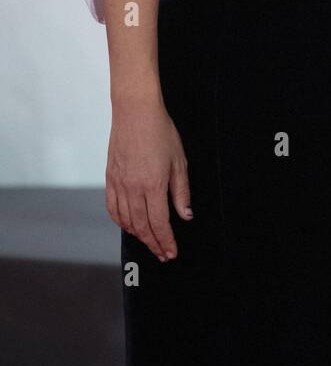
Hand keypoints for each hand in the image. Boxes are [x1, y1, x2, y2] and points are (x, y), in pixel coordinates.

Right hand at [106, 95, 192, 261]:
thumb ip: (181, 191)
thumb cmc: (160, 131)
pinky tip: (129, 225)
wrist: (135, 111)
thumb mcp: (179, 161)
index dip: (166, 242)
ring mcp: (119, 184)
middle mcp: (133, 188)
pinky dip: (121, 222)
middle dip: (154, 244)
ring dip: (138, 236)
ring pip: (126, 221)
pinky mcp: (110, 178)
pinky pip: (113, 208)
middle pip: (142, 227)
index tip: (172, 252)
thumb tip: (186, 215)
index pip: (159, 224)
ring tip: (149, 242)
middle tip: (162, 253)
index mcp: (153, 185)